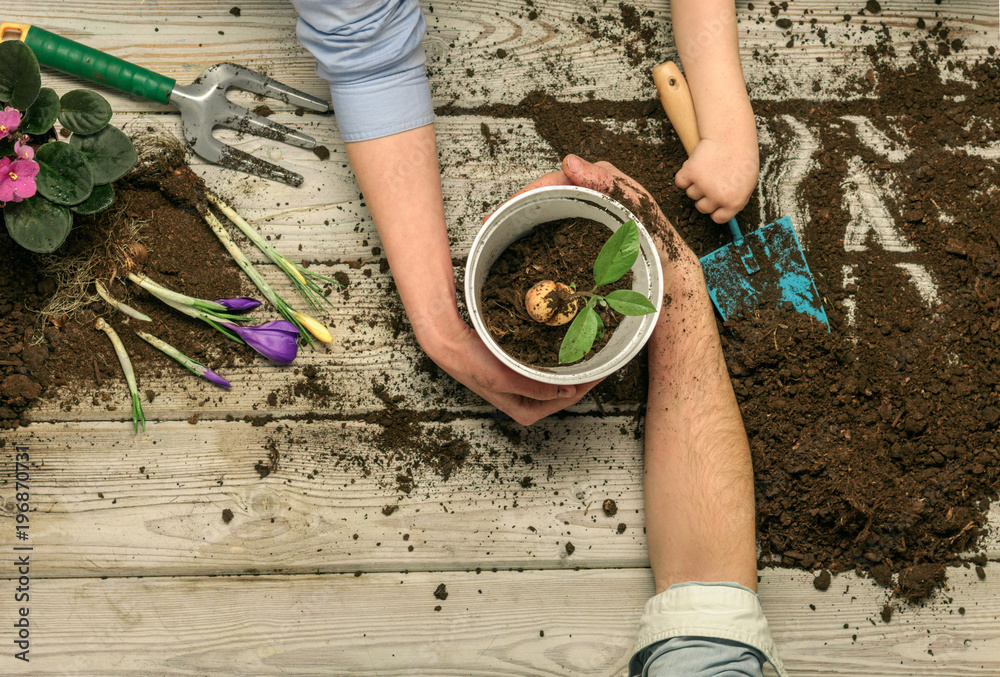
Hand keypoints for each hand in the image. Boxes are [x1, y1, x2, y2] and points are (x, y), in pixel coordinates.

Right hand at [418, 313, 601, 425]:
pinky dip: (559, 358)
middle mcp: (525, 400)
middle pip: (565, 391)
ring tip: (588, 351)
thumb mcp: (504, 379)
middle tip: (601, 357)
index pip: (566, 401)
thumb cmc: (472, 363)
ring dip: (572, 366)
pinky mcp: (520, 371)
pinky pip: (548, 366)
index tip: (603, 368)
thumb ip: (536, 389)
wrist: (450, 341)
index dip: (587, 385)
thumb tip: (567, 392)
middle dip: (583, 376)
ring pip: (557, 379)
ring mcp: (523, 386)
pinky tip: (566, 346)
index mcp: (524, 410)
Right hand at [513, 154, 700, 275]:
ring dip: (522, 227)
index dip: (527, 194)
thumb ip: (607, 185)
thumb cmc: (658, 247)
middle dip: (517, 210)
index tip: (507, 210)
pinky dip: (535, 246)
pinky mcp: (585, 242)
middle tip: (491, 225)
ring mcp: (587, 220)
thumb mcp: (636, 212)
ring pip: (547, 218)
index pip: (555, 181)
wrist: (671, 283)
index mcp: (602, 183)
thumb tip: (568, 161)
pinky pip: (554, 240)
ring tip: (497, 240)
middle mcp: (592, 198)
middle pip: (546, 199)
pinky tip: (518, 256)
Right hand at [675, 134, 758, 224]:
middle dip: (705, 197)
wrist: (731, 134)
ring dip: (695, 183)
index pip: (718, 218)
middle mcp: (718, 196)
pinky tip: (696, 165)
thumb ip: (736, 199)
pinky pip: (680, 182)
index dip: (716, 209)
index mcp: (734, 201)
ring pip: (691, 194)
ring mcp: (703, 185)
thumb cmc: (741, 157)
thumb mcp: (748, 182)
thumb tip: (722, 213)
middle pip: (702, 208)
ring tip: (707, 168)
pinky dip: (684, 175)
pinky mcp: (690, 172)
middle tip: (711, 181)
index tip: (716, 201)